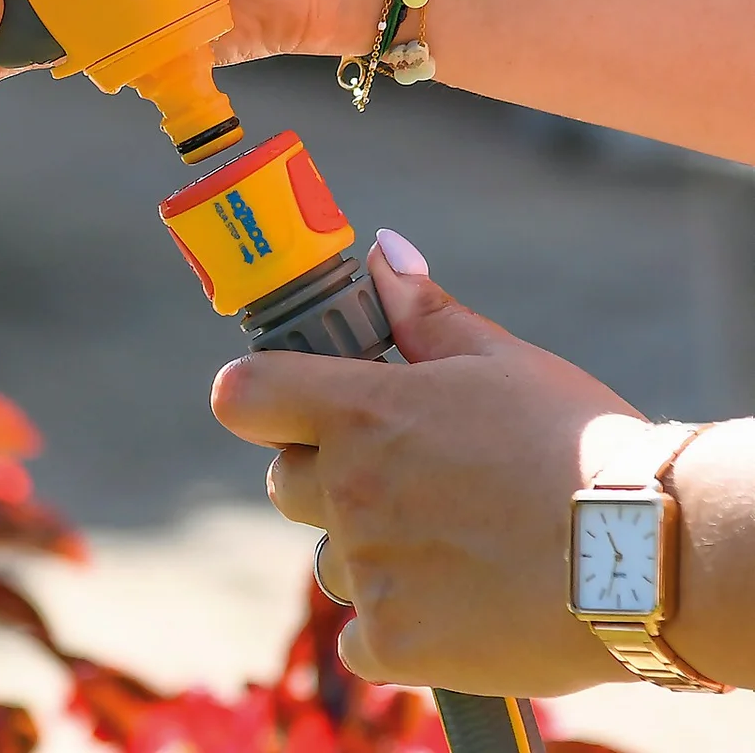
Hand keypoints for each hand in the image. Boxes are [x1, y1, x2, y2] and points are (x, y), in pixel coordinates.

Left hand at [211, 232, 649, 696]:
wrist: (652, 556)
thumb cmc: (577, 445)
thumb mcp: (501, 360)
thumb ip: (424, 312)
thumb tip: (380, 253)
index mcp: (361, 412)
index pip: (242, 396)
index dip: (257, 396)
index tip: (286, 403)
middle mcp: (349, 489)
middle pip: (285, 480)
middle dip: (326, 476)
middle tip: (404, 479)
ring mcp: (370, 570)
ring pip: (329, 557)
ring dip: (368, 551)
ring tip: (452, 542)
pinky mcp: (398, 643)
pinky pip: (359, 636)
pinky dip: (394, 626)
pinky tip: (455, 604)